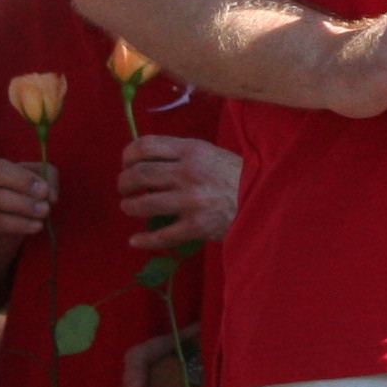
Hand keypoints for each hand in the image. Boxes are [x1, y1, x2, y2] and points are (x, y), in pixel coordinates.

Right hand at [0, 157, 54, 249]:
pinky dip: (24, 224)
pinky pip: (3, 223)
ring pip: (0, 202)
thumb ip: (47, 177)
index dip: (24, 178)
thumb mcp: (35, 180)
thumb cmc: (20, 196)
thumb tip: (50, 194)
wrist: (1, 230)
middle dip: (27, 192)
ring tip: (44, 212)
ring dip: (28, 207)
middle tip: (46, 203)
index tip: (45, 189)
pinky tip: (38, 225)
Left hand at [119, 135, 238, 248]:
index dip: (128, 155)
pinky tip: (135, 241)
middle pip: (139, 174)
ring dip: (130, 207)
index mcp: (191, 150)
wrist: (262, 200)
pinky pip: (161, 236)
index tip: (126, 164)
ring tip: (130, 207)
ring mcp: (191, 201)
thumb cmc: (234, 174)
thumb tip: (143, 159)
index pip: (145, 145)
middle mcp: (188, 173)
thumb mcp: (210, 153)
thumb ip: (180, 154)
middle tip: (125, 189)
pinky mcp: (196, 226)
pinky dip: (144, 240)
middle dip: (124, 183)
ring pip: (144, 204)